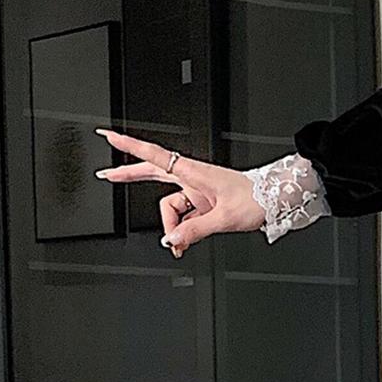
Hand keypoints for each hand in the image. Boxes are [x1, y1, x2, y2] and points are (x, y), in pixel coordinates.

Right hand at [94, 131, 265, 256]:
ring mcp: (197, 190)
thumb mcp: (224, 218)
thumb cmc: (256, 198)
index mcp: (193, 172)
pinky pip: (184, 216)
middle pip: (152, 175)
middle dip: (130, 177)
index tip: (109, 136)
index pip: (153, 155)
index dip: (129, 145)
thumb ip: (195, 230)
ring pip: (170, 207)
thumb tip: (173, 239)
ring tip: (178, 246)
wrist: (275, 200)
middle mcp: (192, 178)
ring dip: (171, 227)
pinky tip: (183, 243)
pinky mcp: (203, 202)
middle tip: (107, 175)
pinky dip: (182, 230)